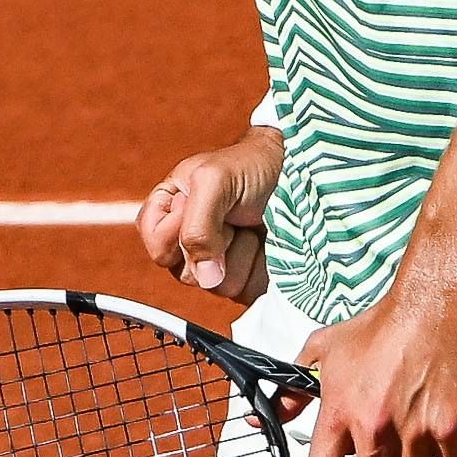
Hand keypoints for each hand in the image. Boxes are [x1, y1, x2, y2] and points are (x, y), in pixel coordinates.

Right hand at [137, 129, 282, 301]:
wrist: (300, 173)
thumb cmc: (253, 166)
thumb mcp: (213, 179)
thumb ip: (196, 225)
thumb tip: (204, 277)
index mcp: (170, 213)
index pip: (156, 245)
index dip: (176, 233)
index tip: (195, 204)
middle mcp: (190, 243)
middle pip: (184, 273)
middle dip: (213, 243)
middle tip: (231, 215)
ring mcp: (219, 263)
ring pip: (214, 286)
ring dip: (239, 253)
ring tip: (249, 224)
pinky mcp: (247, 277)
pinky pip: (244, 291)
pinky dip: (257, 265)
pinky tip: (264, 242)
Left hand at [288, 290, 456, 456]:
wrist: (437, 303)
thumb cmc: (383, 326)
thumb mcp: (325, 350)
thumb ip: (294, 390)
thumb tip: (263, 420)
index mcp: (337, 414)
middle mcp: (373, 429)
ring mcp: (415, 431)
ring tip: (420, 446)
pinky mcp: (452, 428)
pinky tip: (447, 437)